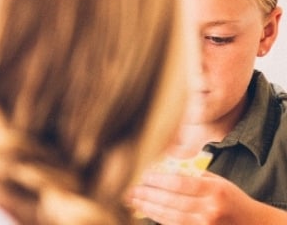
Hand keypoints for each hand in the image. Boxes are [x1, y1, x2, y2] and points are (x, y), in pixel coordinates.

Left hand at [128, 170, 286, 223]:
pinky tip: (146, 211)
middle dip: (148, 195)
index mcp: (214, 191)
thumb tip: (163, 164)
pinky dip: (159, 218)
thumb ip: (192, 174)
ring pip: (170, 216)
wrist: (252, 224)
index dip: (159, 180)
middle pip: (171, 201)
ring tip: (133, 200)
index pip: (180, 183)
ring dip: (148, 208)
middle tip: (130, 189)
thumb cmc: (230, 198)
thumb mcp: (217, 181)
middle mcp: (210, 209)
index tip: (143, 176)